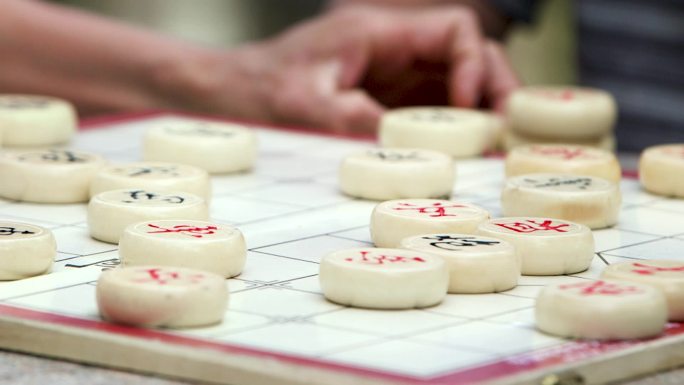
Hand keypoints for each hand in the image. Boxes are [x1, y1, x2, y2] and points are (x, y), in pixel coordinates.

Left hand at [199, 5, 518, 134]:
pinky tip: (466, 150)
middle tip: (507, 128)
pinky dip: (457, 125)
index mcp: (377, 33)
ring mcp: (394, 73)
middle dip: (494, 86)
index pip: (454, 28)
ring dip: (481, 108)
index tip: (469, 107)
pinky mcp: (389, 97)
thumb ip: (361, 121)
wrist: (236, 93)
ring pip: (458, 78)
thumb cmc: (264, 90)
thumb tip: (414, 148)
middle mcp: (393, 48)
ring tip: (496, 143)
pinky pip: (436, 105)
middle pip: (468, 52)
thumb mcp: (310, 107)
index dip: (474, 62)